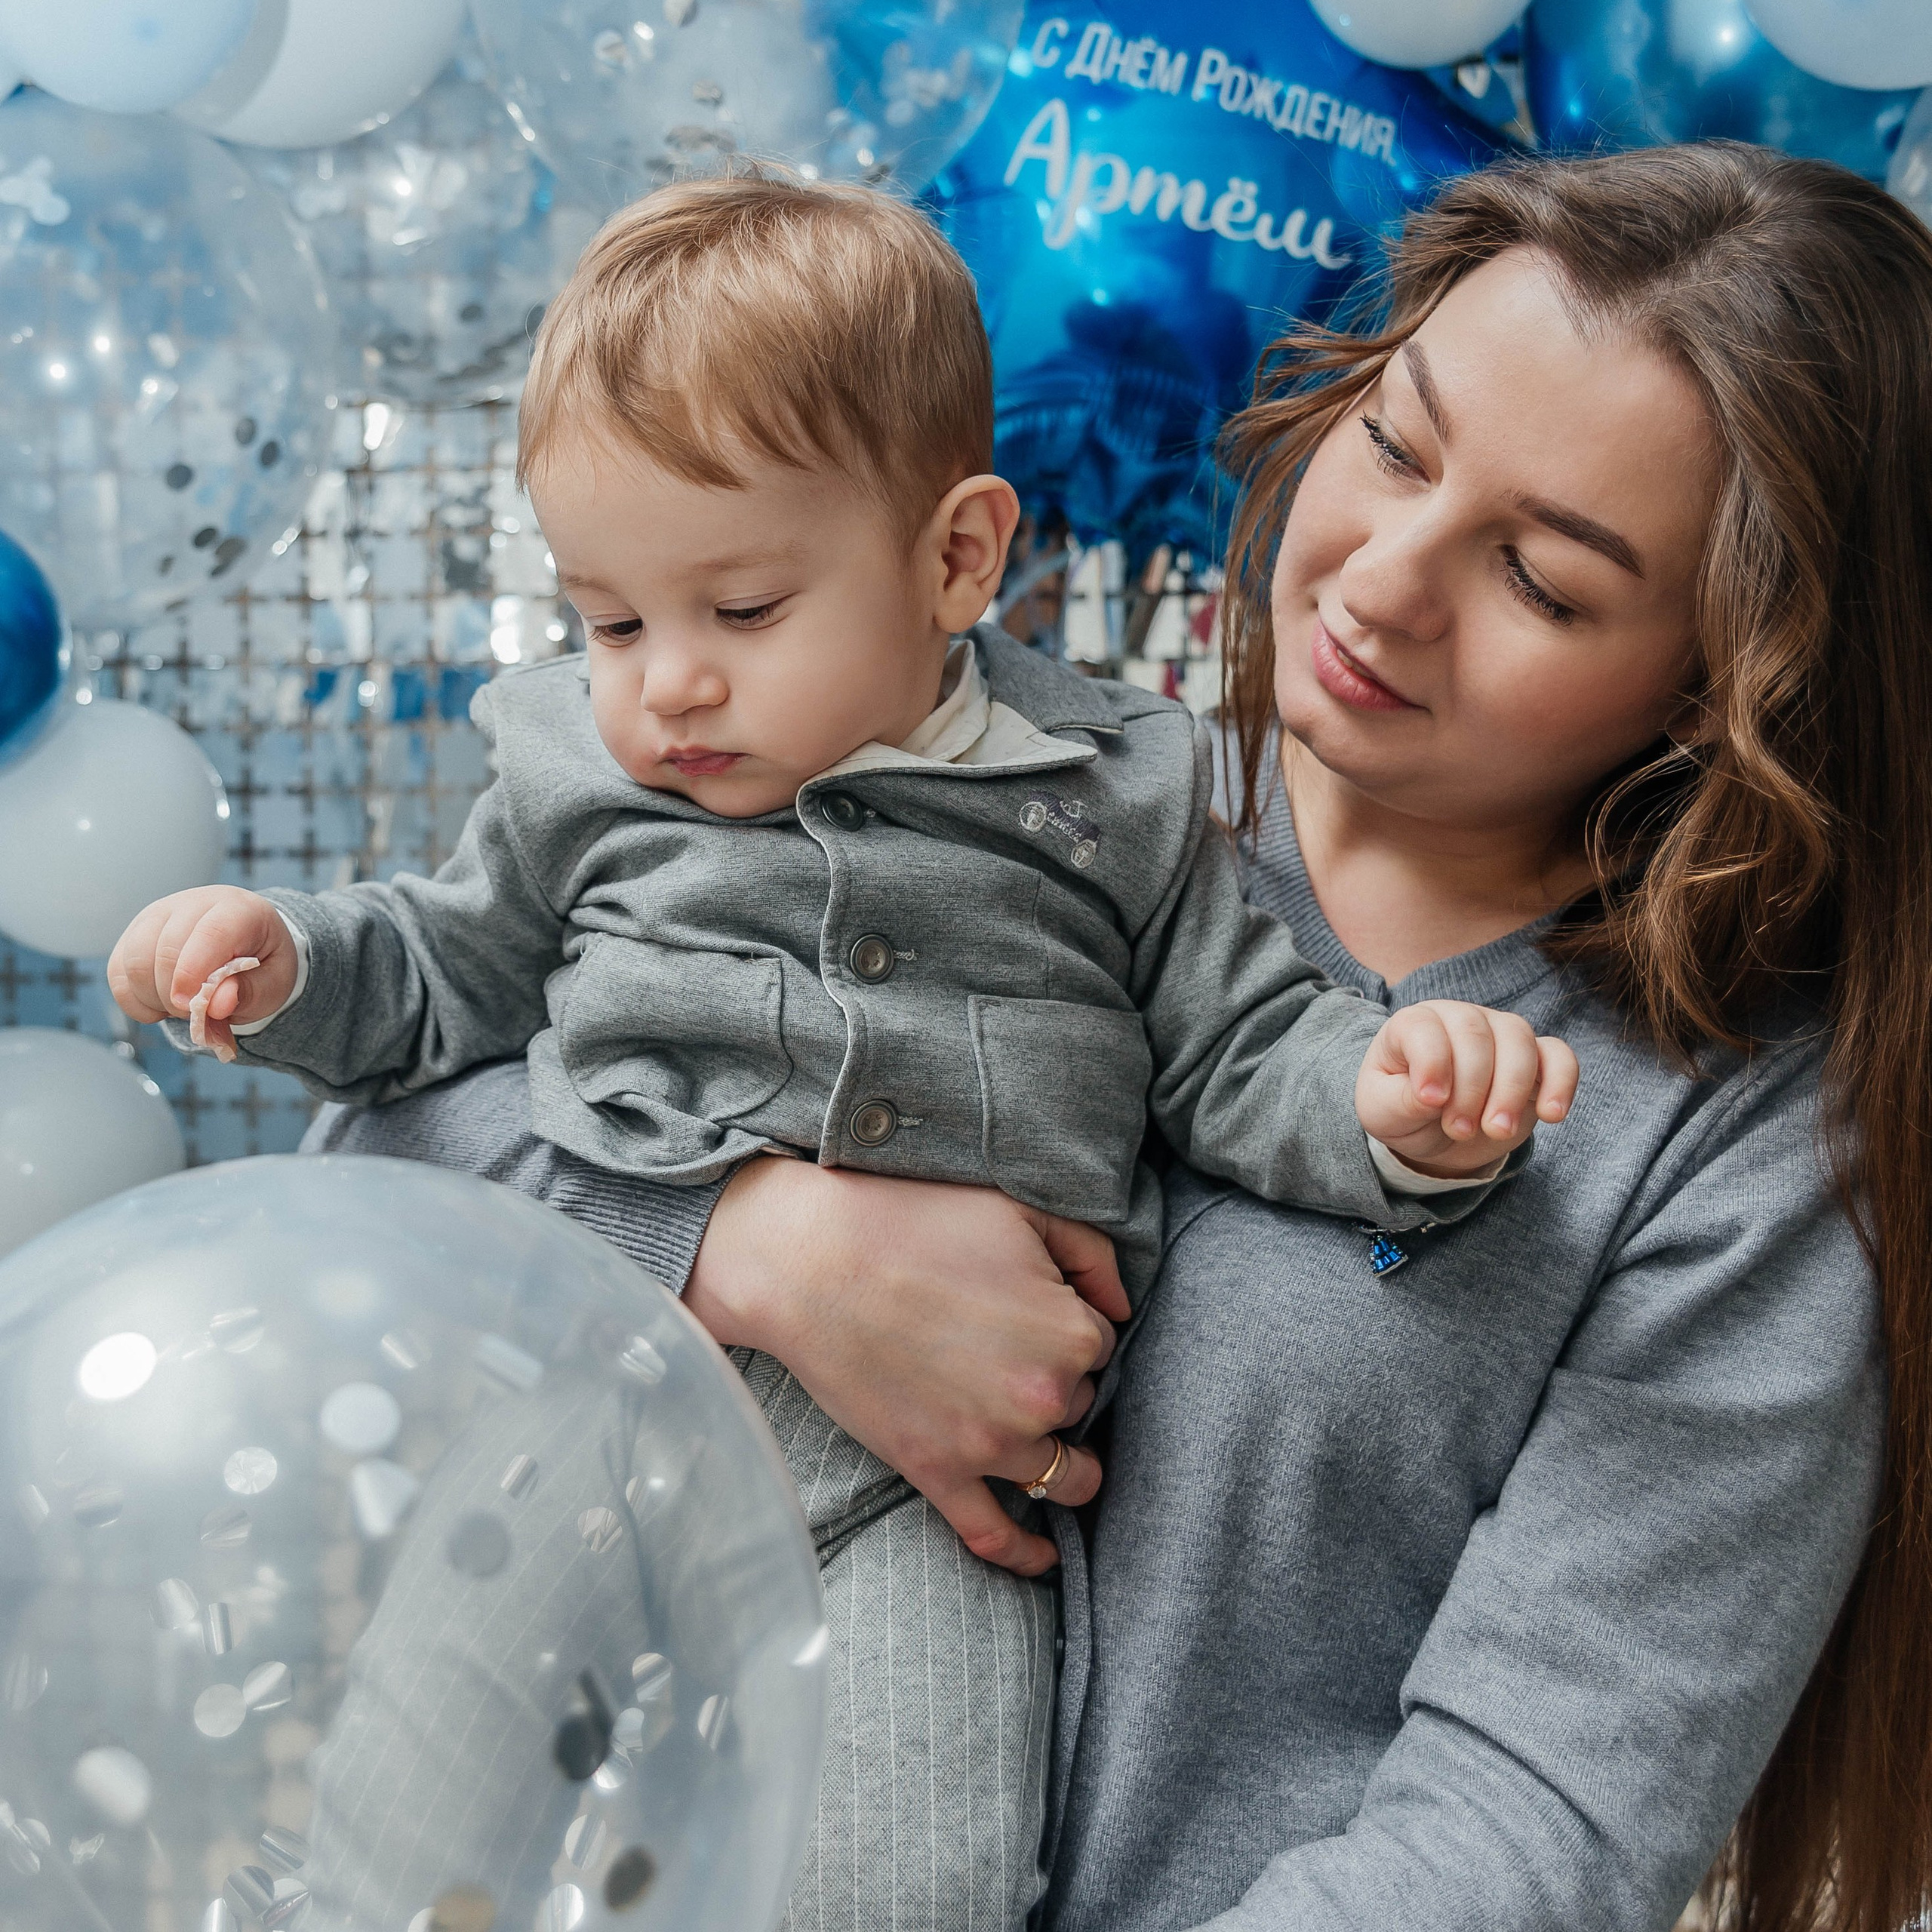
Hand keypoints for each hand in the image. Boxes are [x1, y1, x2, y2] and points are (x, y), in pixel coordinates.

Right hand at [107, 887, 299, 1057]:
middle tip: (198, 1013)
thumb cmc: (261, 963)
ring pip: (134, 961)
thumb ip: (251, 993)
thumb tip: (217, 1004)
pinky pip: (117, 972)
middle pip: (164, 950)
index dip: (195, 973)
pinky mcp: (133, 933)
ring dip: (154, 999)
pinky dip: (135, 1000)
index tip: (191, 1006)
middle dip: (175, 996)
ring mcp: (157, 915)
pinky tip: (161, 1005)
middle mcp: (193, 904)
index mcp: (238, 910)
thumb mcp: (274, 983)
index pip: (210, 933)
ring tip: (183, 1007)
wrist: (245, 945)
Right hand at [685, 1157, 1128, 1575]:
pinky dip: (1025, 1553)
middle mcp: (1041, 1398)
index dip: (1067, 1323)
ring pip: (1059, 1474)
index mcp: (1070, 1333)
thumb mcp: (1020, 1208)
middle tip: (1007, 1349)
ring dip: (1060, 1461)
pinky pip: (993, 1533)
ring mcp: (988, 1444)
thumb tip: (1123, 1308)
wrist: (811, 1261)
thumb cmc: (914, 1223)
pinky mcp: (936, 1471)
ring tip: (1046, 1445)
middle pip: (1077, 1404)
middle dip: (1054, 1381)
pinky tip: (1044, 1555)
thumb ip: (1091, 1251)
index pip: (1100, 1344)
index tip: (1028, 1308)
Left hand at [1355, 999, 1578, 1178]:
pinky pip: (1559, 1056)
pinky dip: (1561, 1082)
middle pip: (1475, 1035)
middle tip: (1459, 1130)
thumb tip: (1431, 1096)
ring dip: (1510, 1089)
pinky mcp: (1536, 1059)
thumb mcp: (1383, 1112)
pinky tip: (1552, 1114)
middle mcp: (1459, 1018)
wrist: (1434, 1131)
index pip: (1423, 1027)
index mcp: (1413, 1024)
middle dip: (1471, 1088)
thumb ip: (1400, 1101)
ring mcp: (1500, 1033)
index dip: (1431, 1062)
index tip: (1432, 1102)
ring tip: (1497, 1129)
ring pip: (1519, 1040)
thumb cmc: (1402, 1110)